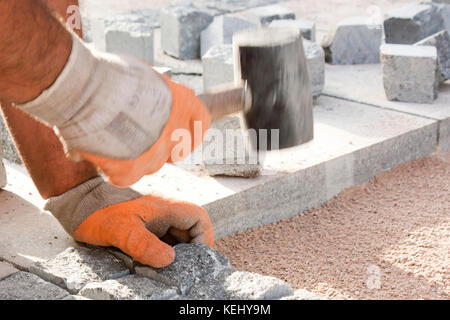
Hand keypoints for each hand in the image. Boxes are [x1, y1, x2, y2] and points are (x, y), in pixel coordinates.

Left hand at [46, 177, 213, 267]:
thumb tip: (168, 259)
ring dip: (176, 255)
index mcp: (167, 207)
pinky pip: (162, 243)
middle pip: (191, 231)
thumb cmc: (98, 210)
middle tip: (182, 271)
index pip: (199, 219)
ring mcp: (155, 221)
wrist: (78, 202)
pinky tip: (153, 267)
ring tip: (168, 272)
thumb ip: (144, 244)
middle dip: (191, 252)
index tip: (198, 259)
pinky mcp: (145, 229)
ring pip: (177, 239)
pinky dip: (162, 255)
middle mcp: (165, 213)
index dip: (205, 239)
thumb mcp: (121, 229)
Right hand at [81, 75, 210, 187]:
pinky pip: (125, 177)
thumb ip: (157, 93)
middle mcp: (175, 132)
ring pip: (149, 165)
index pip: (201, 124)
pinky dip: (112, 170)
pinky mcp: (130, 172)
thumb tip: (159, 94)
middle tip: (136, 138)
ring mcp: (155, 155)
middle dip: (159, 148)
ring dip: (133, 157)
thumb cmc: (109, 74)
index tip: (180, 134)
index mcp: (184, 103)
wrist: (83, 89)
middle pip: (175, 150)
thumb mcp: (144, 76)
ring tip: (108, 139)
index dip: (191, 132)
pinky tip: (97, 153)